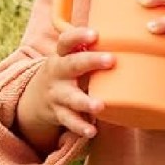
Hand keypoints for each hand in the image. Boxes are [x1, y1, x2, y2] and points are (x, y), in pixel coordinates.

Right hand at [17, 27, 113, 148]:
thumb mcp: (70, 58)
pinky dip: (80, 126)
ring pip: (70, 97)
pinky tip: (92, 131)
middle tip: (111, 60)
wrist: (34, 99)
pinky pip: (69, 120)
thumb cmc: (66, 72)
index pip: (66, 41)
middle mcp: (57, 73)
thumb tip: (130, 35)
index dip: (79, 36)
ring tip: (100, 105)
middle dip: (90, 61)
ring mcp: (56, 94)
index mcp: (62, 55)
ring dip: (85, 101)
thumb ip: (91, 49)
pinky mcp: (58, 113)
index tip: (95, 34)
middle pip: (71, 64)